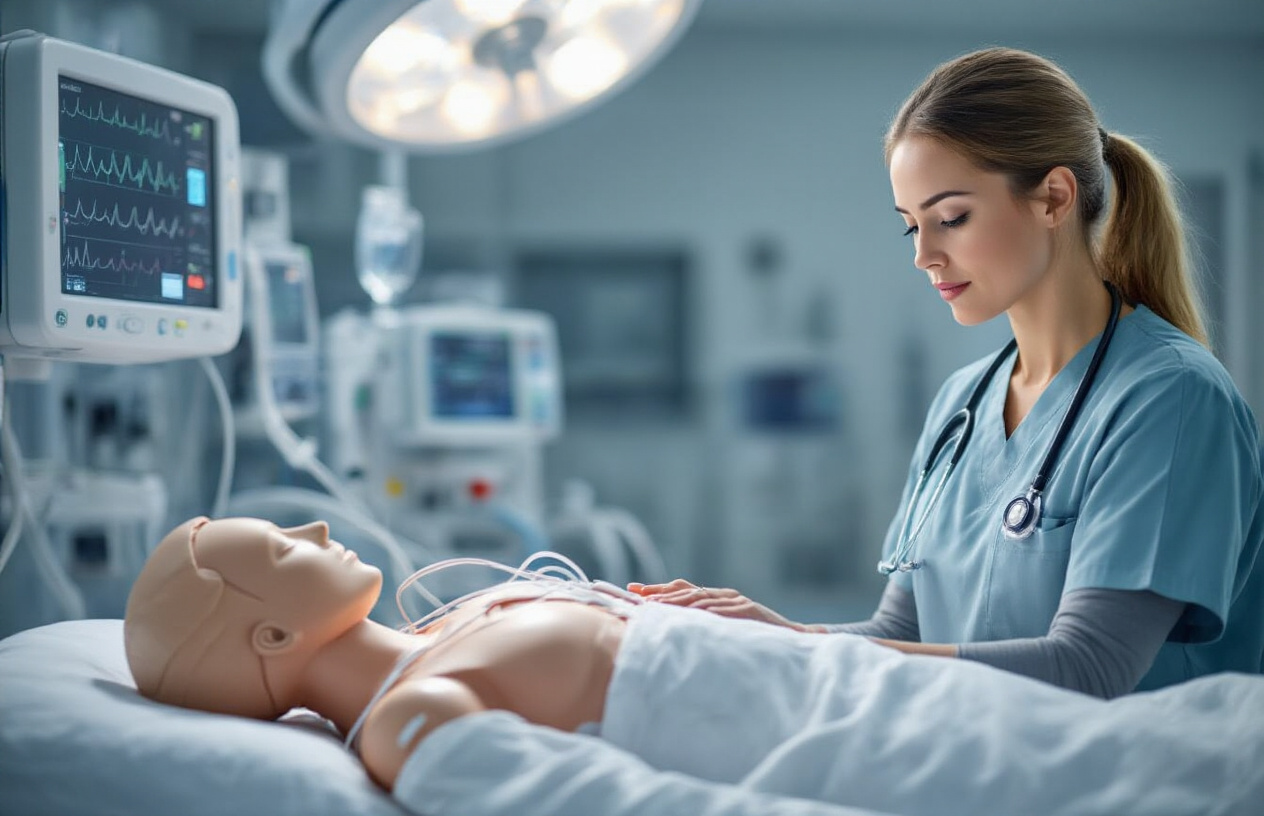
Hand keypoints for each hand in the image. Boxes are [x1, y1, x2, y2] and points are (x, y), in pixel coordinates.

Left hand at [628, 579, 815, 631]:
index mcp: (718, 598)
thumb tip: (674, 632)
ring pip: (700, 598)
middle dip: (659, 593)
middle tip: (637, 597)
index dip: (658, 589)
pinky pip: (720, 610)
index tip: (633, 590)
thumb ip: (705, 626)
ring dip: (675, 602)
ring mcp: (737, 601)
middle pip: (686, 590)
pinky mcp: (747, 610)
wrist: (793, 640)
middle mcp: (725, 595)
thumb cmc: (757, 639)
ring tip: (654, 607)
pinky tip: (686, 615)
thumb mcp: (726, 631)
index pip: (683, 589)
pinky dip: (702, 611)